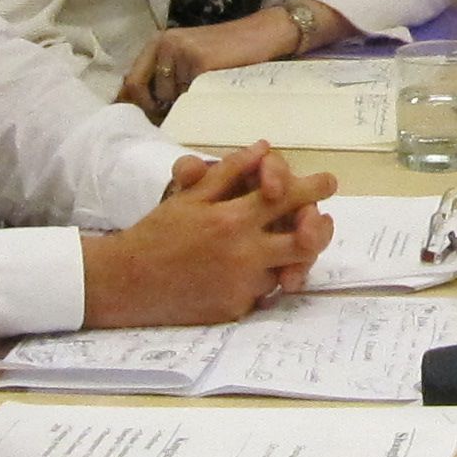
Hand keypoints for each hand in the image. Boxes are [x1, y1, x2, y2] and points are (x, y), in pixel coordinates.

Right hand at [88, 141, 334, 324]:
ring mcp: (242, 284)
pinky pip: (265, 293)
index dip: (313, 188)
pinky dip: (264, 281)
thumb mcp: (190, 196)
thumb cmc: (158, 233)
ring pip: (287, 267)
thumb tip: (263, 147)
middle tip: (322, 220)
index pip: (288, 198)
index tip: (328, 182)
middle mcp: (244, 252)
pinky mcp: (236, 309)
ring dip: (290, 257)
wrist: (127, 282)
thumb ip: (229, 171)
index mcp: (233, 218)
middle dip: (320, 227)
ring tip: (287, 247)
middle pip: (305, 239)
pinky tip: (252, 272)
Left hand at [123, 11, 302, 121]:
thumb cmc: (228, 52)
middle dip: (157, 110)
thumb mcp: (189, 58)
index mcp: (159, 42)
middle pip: (145, 93)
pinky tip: (214, 95)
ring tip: (205, 97)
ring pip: (170, 99)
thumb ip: (167, 76)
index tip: (139, 124)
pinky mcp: (200, 63)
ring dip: (182, 107)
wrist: (263, 34)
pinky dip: (200, 104)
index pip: (132, 81)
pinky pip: (191, 98)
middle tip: (174, 120)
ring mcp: (182, 52)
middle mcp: (165, 44)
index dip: (134, 104)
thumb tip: (147, 111)